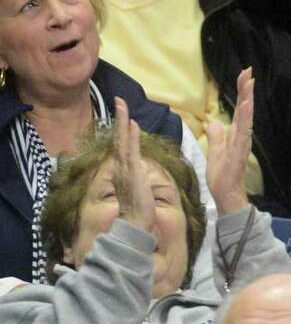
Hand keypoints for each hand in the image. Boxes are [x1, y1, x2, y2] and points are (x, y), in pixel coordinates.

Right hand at [112, 98, 156, 234]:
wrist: (135, 223)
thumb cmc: (138, 206)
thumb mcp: (135, 185)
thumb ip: (134, 172)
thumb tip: (135, 161)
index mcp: (122, 168)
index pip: (120, 144)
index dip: (121, 127)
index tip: (123, 111)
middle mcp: (120, 166)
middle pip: (119, 138)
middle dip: (119, 118)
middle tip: (119, 99)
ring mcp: (125, 169)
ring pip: (122, 141)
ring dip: (123, 122)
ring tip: (123, 105)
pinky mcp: (133, 173)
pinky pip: (131, 151)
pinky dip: (131, 137)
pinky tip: (133, 125)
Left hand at [206, 68, 253, 214]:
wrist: (225, 195)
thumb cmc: (221, 175)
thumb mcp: (214, 151)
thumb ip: (216, 137)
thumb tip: (213, 123)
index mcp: (234, 133)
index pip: (238, 109)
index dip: (241, 92)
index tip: (244, 75)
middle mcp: (241, 135)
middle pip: (244, 108)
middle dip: (246, 90)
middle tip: (248, 71)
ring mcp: (241, 142)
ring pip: (245, 117)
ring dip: (247, 100)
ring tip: (249, 84)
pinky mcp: (239, 151)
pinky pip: (243, 132)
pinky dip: (246, 118)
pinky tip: (247, 106)